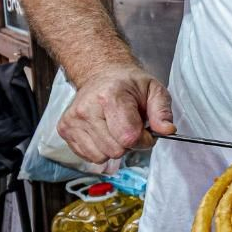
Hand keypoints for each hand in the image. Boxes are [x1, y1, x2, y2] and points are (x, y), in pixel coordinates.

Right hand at [57, 63, 173, 162]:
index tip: (146, 130)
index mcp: (111, 96)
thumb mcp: (154, 90)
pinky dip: (99, 149)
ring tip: (115, 127)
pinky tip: (102, 131)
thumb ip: (162, 111)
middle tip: (130, 126)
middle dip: (129, 144)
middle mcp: (87, 108)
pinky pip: (88, 156)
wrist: (102, 74)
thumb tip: (167, 131)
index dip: (144, 139)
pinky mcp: (64, 129)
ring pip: (101, 157)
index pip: (129, 137)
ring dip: (113, 147)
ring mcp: (73, 120)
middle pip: (115, 150)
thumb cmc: (129, 84)